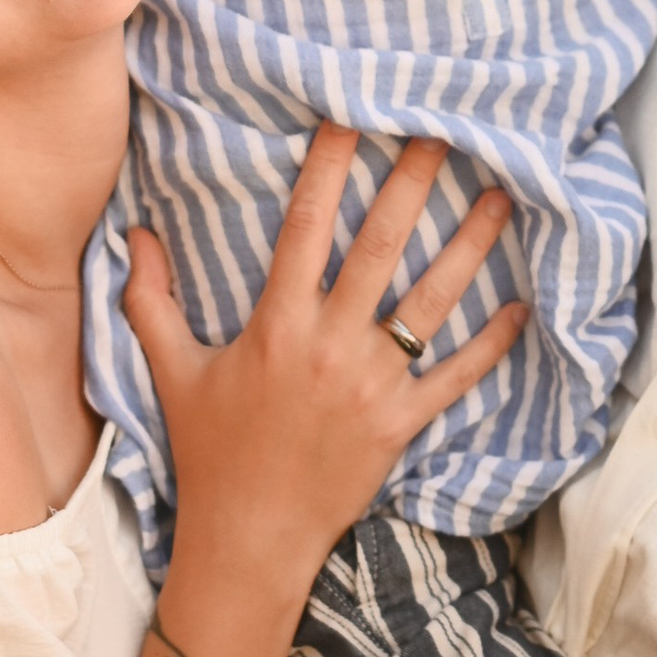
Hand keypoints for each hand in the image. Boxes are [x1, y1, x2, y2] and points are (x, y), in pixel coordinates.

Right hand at [122, 127, 529, 592]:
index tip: (350, 118)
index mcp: (275, 325)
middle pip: (379, 248)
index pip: (304, 228)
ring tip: (502, 198)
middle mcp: (328, 346)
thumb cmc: (209, 453)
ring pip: (431, 303)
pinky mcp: (401, 424)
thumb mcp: (171, 372)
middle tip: (444, 133)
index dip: (329, 168)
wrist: (248, 538)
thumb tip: (136, 233)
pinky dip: (492, 344)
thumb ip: (151, 300)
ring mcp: (371, 386)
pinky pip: (456, 378)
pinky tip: (520, 306)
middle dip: (413, 185)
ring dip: (469, 247)